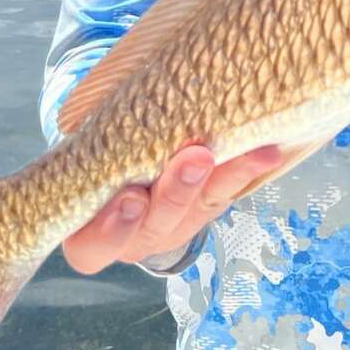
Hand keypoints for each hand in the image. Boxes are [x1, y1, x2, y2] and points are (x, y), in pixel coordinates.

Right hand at [62, 143, 285, 274]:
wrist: (122, 160)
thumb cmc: (92, 157)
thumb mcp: (83, 157)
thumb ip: (93, 145)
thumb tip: (96, 105)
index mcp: (89, 234)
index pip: (93, 245)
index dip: (113, 227)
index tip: (131, 197)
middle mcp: (132, 238)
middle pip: (155, 226)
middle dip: (177, 191)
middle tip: (196, 159)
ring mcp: (171, 227)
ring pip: (197, 210)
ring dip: (223, 177)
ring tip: (246, 151)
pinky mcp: (203, 210)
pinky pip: (226, 194)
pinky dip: (246, 170)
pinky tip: (266, 152)